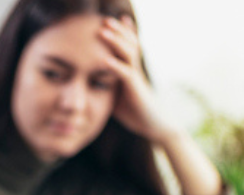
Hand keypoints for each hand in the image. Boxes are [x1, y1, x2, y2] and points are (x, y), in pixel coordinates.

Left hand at [98, 16, 177, 144]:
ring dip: (116, 41)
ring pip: (128, 54)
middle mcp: (135, 70)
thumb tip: (90, 83)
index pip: (126, 47)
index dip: (120, 33)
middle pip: (129, 43)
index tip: (107, 22)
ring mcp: (137, 78)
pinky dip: (115, 66)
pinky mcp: (136, 90)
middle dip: (118, 31)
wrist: (153, 126)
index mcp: (130, 70)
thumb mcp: (117, 96)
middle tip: (104, 19)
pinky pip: (126, 74)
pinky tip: (105, 59)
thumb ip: (107, 86)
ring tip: (103, 31)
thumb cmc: (135, 112)